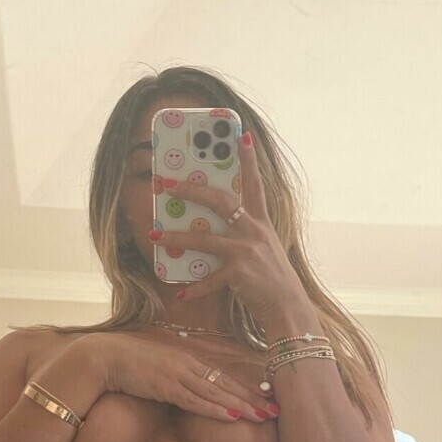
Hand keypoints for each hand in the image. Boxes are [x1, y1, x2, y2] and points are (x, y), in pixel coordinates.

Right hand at [93, 331, 275, 422]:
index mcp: (189, 360)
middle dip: (254, 399)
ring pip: (217, 393)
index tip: (268, 397)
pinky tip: (231, 417)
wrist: (105, 358)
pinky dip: (214, 409)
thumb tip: (189, 390)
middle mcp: (188, 366)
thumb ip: (177, 377)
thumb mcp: (159, 368)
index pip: (225, 377)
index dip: (248, 388)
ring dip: (241, 406)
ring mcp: (178, 376)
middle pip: (227, 385)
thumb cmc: (129, 363)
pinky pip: (194, 401)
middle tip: (278, 410)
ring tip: (264, 416)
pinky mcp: (165, 387)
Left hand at [150, 132, 307, 322]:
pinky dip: (195, 288)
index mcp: (261, 222)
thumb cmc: (271, 277)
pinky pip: (209, 279)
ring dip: (176, 237)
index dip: (248, 159)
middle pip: (221, 201)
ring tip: (153, 235)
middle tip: (166, 183)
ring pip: (204, 239)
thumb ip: (242, 233)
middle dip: (191, 190)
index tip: (240, 135)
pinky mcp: (240, 274)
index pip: (254, 184)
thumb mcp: (263, 248)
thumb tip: (208, 225)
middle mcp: (255, 231)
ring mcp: (247, 251)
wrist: (288, 307)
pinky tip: (181, 293)